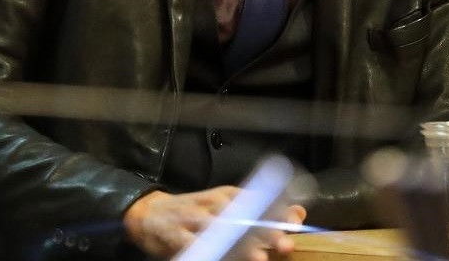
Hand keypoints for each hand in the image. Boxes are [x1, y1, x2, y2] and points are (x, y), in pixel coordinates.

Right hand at [123, 186, 307, 260]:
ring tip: (259, 258)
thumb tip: (299, 213)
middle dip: (265, 231)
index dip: (277, 212)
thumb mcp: (228, 206)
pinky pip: (195, 246)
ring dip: (241, 246)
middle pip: (243, 215)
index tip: (295, 225)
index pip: (258, 199)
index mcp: (228, 195)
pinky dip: (209, 253)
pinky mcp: (176, 236)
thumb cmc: (196, 212)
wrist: (149, 214)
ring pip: (221, 231)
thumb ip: (262, 210)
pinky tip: (221, 259)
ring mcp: (194, 219)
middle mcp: (213, 203)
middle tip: (283, 244)